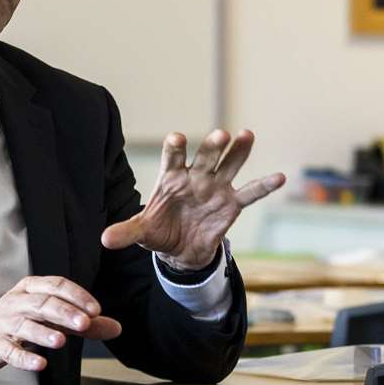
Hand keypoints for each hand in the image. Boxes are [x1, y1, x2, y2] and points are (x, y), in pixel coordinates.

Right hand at [0, 276, 122, 371]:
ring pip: (25, 325)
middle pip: (42, 303)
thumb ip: (84, 323)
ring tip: (61, 340)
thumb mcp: (52, 317)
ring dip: (43, 333)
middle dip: (64, 312)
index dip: (76, 296)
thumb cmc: (21, 319)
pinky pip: (10, 351)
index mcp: (32, 288)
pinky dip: (25, 358)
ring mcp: (4, 323)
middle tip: (84, 323)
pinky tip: (40, 364)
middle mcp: (18, 302)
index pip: (56, 285)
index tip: (96, 309)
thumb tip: (117, 328)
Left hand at [100, 128, 285, 269]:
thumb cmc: (159, 232)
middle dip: (212, 147)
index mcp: (171, 178)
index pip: (173, 158)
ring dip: (239, 151)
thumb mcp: (142, 232)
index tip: (177, 137)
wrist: (180, 250)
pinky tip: (279, 176)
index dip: (175, 148)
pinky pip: (250, 193)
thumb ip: (126, 232)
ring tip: (247, 135)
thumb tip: (104, 240)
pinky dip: (264, 186)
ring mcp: (216, 188)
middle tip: (220, 135)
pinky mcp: (232, 204)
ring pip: (229, 165)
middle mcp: (195, 177)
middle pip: (205, 157)